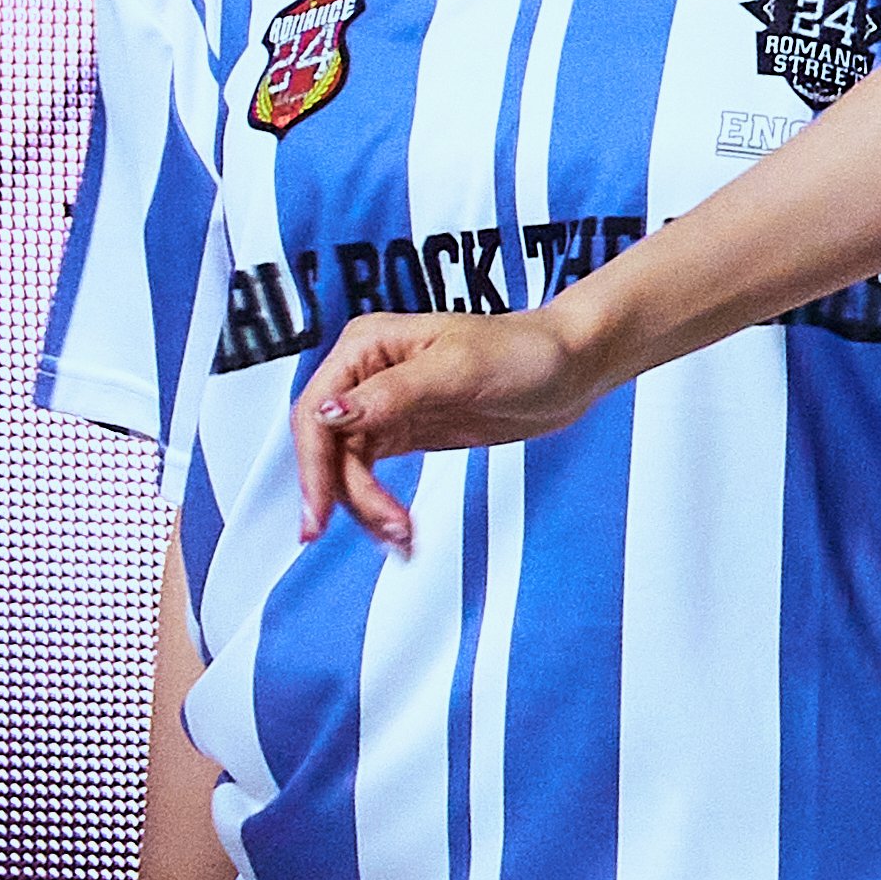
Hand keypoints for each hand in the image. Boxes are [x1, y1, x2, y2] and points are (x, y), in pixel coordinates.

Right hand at [291, 306, 599, 549]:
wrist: (567, 368)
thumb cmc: (523, 350)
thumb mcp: (458, 370)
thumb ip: (391, 393)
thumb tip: (331, 412)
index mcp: (368, 344)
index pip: (316, 410)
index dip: (313, 465)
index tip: (321, 510)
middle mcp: (367, 373)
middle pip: (326, 446)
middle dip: (343, 494)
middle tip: (379, 531)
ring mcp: (383, 405)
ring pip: (346, 468)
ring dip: (365, 508)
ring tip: (402, 535)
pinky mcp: (403, 432)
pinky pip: (370, 476)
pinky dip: (378, 506)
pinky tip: (397, 528)